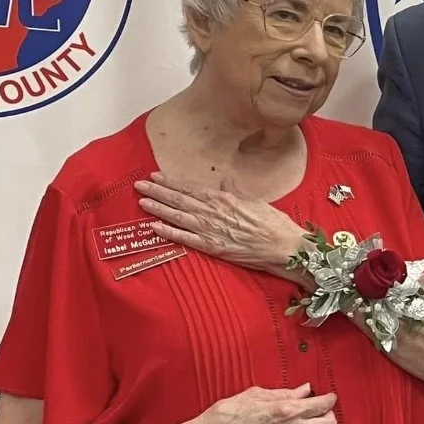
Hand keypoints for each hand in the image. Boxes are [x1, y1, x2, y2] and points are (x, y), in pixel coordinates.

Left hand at [135, 173, 305, 276]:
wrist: (284, 246)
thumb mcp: (255, 202)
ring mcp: (212, 230)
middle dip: (158, 191)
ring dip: (159, 208)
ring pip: (178, 217)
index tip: (157, 176)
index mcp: (225, 199)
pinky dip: (169, 233)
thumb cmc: (274, 224)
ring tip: (142, 201)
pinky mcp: (213, 247)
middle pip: (180, 200)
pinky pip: (186, 239)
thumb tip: (224, 183)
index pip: (192, 188)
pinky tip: (154, 227)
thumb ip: (235, 193)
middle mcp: (214, 212)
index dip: (172, 182)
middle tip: (139, 184)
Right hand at [191, 385, 337, 423]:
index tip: (329, 395)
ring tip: (311, 421)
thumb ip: (285, 393)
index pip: (323, 405)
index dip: (330, 398)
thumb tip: (305, 390)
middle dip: (329, 414)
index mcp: (287, 410)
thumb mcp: (256, 394)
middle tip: (321, 407)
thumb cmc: (228, 414)